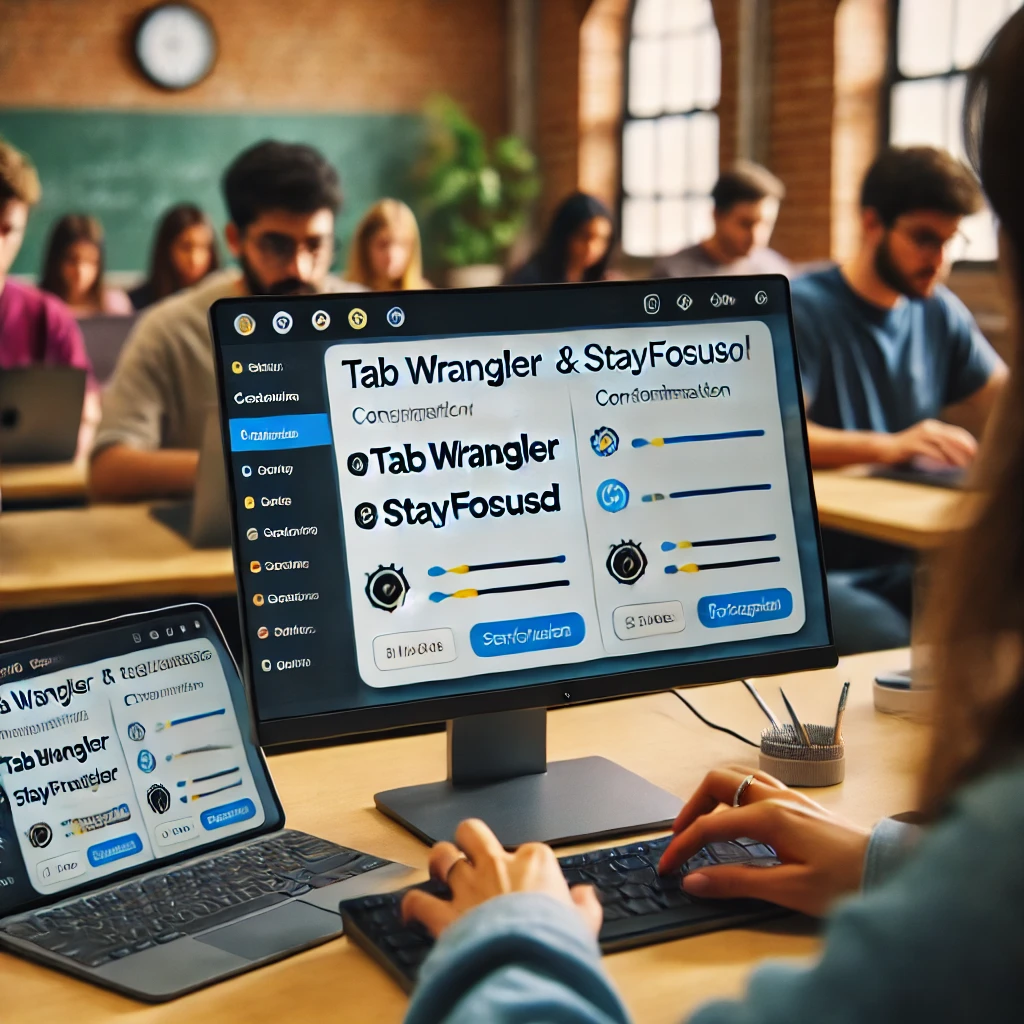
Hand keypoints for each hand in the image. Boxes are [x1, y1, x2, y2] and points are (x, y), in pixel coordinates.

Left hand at [401, 819, 602, 938]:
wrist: (528, 961)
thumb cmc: (556, 941)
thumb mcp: (584, 925)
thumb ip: (583, 907)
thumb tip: (584, 897)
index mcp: (534, 862)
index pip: (528, 850)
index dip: (524, 865)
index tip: (526, 884)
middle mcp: (497, 865)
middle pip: (473, 832)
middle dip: (468, 839)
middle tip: (469, 852)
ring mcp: (468, 886)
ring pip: (442, 855)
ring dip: (439, 862)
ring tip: (439, 870)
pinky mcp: (445, 913)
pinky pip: (418, 900)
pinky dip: (412, 905)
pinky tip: (412, 911)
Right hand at [657, 768, 870, 916]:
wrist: (891, 869)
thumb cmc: (846, 881)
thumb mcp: (788, 890)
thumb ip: (737, 882)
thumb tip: (694, 880)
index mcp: (769, 817)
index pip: (710, 825)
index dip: (683, 846)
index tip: (668, 866)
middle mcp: (776, 798)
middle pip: (717, 782)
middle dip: (691, 807)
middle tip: (681, 837)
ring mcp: (790, 797)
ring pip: (737, 777)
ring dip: (712, 796)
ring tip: (702, 824)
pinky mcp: (801, 804)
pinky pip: (756, 785)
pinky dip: (734, 796)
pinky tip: (738, 819)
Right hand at [879, 419, 976, 467]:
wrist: (883, 449)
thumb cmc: (906, 450)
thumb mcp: (925, 444)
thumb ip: (939, 446)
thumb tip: (960, 456)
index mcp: (933, 427)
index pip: (957, 432)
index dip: (969, 443)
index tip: (978, 454)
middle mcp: (928, 427)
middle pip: (952, 437)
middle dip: (966, 449)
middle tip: (976, 460)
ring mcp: (919, 435)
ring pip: (943, 444)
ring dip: (955, 455)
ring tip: (963, 466)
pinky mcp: (912, 444)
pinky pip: (930, 450)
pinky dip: (941, 458)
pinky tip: (947, 465)